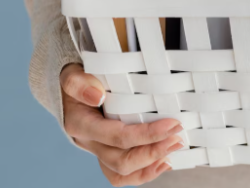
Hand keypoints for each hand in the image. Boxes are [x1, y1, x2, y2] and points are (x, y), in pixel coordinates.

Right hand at [61, 63, 183, 185]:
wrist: (72, 89)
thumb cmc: (77, 80)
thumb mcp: (72, 74)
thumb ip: (79, 82)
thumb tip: (97, 95)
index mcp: (80, 124)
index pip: (117, 136)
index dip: (147, 134)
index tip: (172, 124)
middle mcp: (88, 142)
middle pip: (121, 161)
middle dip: (153, 151)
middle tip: (178, 137)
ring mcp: (98, 150)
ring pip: (122, 172)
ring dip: (151, 164)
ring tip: (174, 148)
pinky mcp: (107, 153)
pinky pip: (121, 174)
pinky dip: (143, 173)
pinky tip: (163, 162)